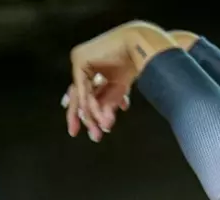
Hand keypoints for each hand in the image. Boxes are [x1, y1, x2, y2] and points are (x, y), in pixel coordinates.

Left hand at [64, 22, 173, 139]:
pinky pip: (83, 88)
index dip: (81, 109)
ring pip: (82, 94)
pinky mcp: (80, 60)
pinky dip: (90, 103)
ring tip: (102, 129)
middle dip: (82, 116)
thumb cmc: (133, 63)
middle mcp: (82, 64)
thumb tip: (105, 126)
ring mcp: (79, 61)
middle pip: (79, 94)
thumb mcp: (118, 90)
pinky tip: (97, 116)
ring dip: (93, 113)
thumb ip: (109, 104)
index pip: (83, 92)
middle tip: (79, 134)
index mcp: (90, 68)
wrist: (140, 45)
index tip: (79, 126)